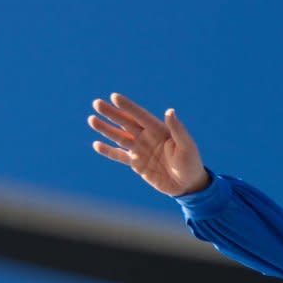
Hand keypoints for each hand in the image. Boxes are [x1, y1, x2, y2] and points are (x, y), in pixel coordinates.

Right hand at [88, 93, 209, 196]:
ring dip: (106, 129)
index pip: (140, 115)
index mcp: (159, 130)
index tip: (114, 97)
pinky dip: (108, 151)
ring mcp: (140, 150)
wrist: (188, 185)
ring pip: (119, 137)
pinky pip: (119, 156)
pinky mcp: (136, 164)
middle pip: (126, 123)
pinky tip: (96, 144)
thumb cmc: (191, 163)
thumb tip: (169, 111)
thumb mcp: (187, 146)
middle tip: (96, 103)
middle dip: (111, 113)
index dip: (128, 107)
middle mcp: (147, 137)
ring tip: (92, 119)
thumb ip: (177, 129)